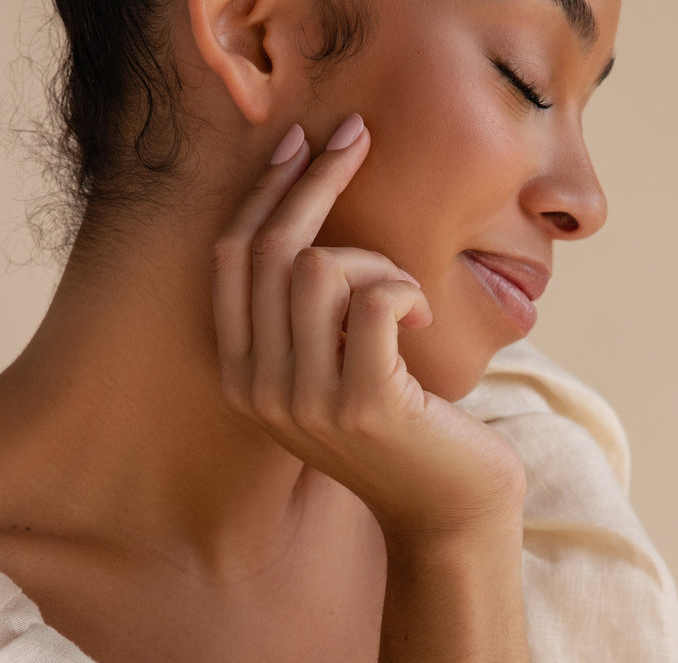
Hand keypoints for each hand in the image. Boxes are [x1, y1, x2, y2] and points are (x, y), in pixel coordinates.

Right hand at [211, 114, 524, 537]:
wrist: (447, 508)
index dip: (263, 192)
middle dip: (315, 180)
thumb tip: (307, 215)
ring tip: (407, 298)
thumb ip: (305, 317)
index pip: (231, 260)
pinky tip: (422, 317)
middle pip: (268, 251)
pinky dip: (405, 290)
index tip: (300, 141)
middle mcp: (259, 389)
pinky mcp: (363, 403)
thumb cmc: (401, 428)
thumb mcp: (333, 370)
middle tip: (358, 137)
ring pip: (318, 268)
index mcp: (242, 375)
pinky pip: (374, 298)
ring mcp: (306, 401)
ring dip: (376, 262)